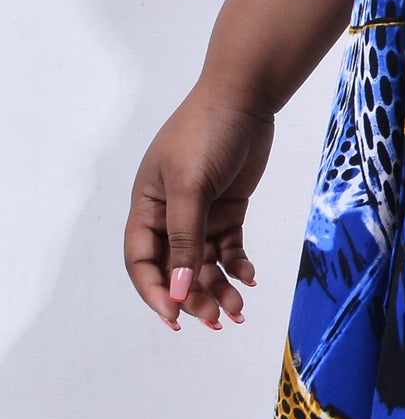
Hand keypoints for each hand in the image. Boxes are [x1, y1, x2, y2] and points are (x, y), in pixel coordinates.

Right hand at [124, 82, 275, 329]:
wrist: (245, 98)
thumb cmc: (206, 133)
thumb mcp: (190, 187)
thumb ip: (184, 238)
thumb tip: (179, 288)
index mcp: (146, 208)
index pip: (142, 261)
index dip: (156, 292)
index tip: (175, 318)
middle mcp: (169, 215)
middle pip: (176, 269)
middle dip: (192, 297)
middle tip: (216, 320)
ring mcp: (200, 213)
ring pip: (203, 264)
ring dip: (218, 288)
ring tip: (238, 309)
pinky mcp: (228, 209)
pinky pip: (228, 248)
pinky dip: (237, 266)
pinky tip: (249, 279)